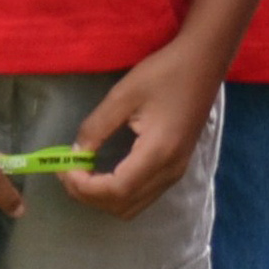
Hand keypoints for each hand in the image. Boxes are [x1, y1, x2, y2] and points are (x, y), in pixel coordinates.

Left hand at [63, 44, 221, 217]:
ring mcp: (177, 171)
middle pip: (123, 206)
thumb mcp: (123, 96)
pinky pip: (143, 195)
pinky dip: (118, 193)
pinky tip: (105, 172)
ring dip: (103, 197)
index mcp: (158, 152)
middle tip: (68, 169)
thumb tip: (75, 153)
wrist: (204, 61)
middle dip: (88, 195)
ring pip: (133, 207)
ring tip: (84, 172)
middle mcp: (170, 170)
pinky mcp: (177, 166)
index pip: (116, 190)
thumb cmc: (165, 73)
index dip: (83, 187)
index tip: (64, 167)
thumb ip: (95, 128)